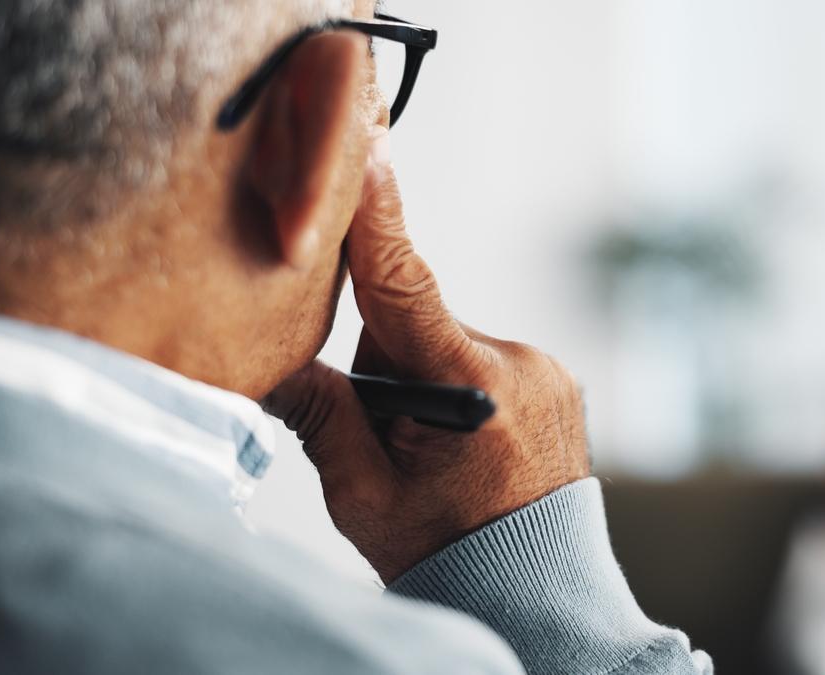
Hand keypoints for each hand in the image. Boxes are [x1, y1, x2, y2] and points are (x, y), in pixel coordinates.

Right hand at [264, 127, 590, 583]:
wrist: (531, 589)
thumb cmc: (444, 551)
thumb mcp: (363, 495)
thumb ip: (321, 415)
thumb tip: (269, 356)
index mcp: (471, 389)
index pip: (405, 288)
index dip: (376, 220)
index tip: (364, 150)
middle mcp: (520, 364)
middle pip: (418, 323)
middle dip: (389, 362)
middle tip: (393, 439)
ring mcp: (545, 370)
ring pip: (449, 341)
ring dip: (426, 376)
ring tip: (437, 452)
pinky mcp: (555, 378)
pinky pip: (485, 355)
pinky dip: (461, 382)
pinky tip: (468, 442)